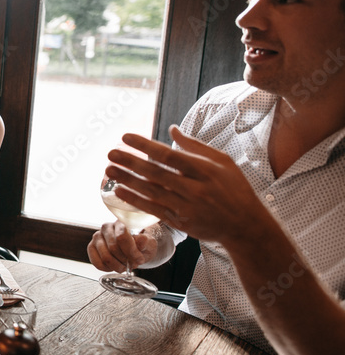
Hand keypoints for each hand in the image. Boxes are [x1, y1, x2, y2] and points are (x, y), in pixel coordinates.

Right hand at [88, 220, 157, 271]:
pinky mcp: (91, 247)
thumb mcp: (148, 243)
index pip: (122, 237)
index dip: (131, 251)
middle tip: (132, 264)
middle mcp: (106, 227)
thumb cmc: (140, 245)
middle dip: (125, 260)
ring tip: (124, 266)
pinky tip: (115, 266)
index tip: (139, 259)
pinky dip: (108, 269)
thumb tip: (142, 239)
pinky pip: (97, 263)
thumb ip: (145, 242)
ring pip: (105, 257)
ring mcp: (97, 237)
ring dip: (117, 266)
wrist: (132, 248)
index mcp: (120, 222)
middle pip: (113, 248)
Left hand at [104, 126, 267, 244]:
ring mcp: (186, 207)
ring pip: (151, 192)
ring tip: (108, 170)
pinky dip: (135, 200)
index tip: (125, 137)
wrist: (245, 225)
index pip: (168, 155)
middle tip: (110, 153)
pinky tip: (119, 191)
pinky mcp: (180, 221)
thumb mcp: (222, 162)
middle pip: (156, 173)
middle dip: (130, 162)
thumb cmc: (235, 189)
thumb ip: (194, 146)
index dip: (145, 146)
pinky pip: (153, 209)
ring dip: (127, 180)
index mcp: (205, 170)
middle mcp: (194, 188)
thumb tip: (171, 129)